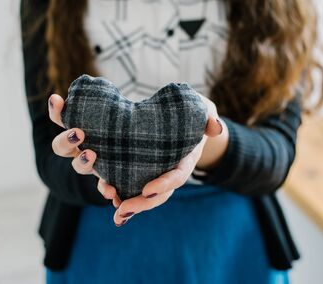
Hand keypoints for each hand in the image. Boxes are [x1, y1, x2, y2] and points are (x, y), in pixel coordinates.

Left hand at [98, 93, 224, 225]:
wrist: (184, 117)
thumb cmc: (193, 111)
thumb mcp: (203, 109)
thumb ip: (209, 117)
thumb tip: (216, 128)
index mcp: (186, 159)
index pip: (177, 176)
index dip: (164, 185)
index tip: (146, 190)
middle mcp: (170, 170)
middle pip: (159, 194)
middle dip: (142, 204)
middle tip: (122, 209)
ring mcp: (156, 172)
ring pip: (144, 195)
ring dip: (128, 205)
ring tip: (115, 213)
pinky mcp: (141, 168)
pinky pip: (130, 184)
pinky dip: (118, 191)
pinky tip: (106, 193)